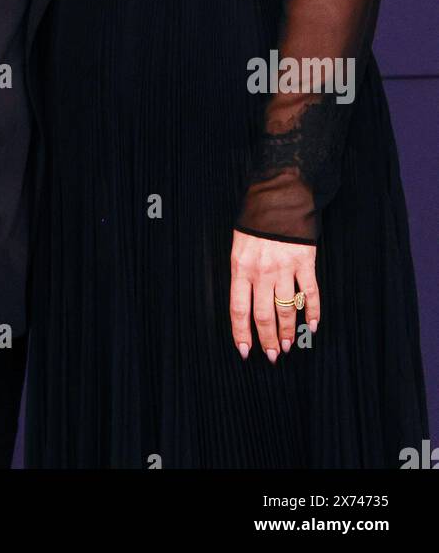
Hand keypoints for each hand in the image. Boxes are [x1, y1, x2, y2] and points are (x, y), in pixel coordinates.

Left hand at [229, 230, 318, 361]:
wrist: (278, 196)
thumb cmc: (255, 223)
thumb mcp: (239, 247)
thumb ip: (242, 275)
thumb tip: (246, 307)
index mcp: (241, 268)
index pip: (239, 309)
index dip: (242, 333)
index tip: (245, 351)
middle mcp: (262, 272)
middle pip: (264, 315)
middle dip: (267, 339)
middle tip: (272, 356)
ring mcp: (284, 268)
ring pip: (286, 310)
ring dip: (287, 332)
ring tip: (288, 346)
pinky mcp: (305, 262)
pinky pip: (310, 293)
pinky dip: (313, 312)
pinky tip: (312, 326)